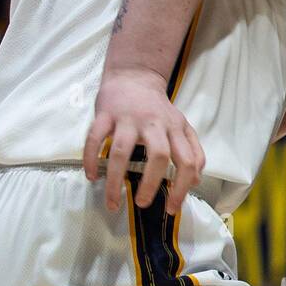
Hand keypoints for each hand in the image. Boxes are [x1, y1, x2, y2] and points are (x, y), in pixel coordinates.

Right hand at [83, 67, 204, 213]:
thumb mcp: (181, 127)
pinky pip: (94, 138)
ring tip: (112, 201)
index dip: (182, 187)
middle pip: (158, 155)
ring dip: (115, 180)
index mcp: (175, 128)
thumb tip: (194, 181)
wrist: (134, 77)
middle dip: (151, 184)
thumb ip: (193, 152)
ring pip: (121, 151)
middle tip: (142, 204)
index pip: (187, 160)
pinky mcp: (105, 114)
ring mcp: (128, 118)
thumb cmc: (158, 109)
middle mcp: (154, 123)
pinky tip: (91, 176)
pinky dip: (91, 159)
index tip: (172, 208)